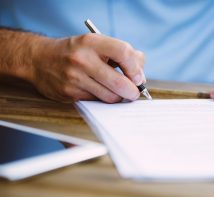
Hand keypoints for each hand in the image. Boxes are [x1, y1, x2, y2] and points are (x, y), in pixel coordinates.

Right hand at [30, 33, 144, 102]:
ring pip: (110, 97)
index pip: (124, 52)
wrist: (39, 60)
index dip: (136, 68)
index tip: (138, 77)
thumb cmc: (76, 52)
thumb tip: (140, 75)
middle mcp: (82, 60)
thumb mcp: (96, 44)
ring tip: (118, 93)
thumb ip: (122, 54)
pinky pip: (97, 102)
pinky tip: (101, 92)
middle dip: (132, 91)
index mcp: (92, 42)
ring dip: (119, 98)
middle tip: (134, 92)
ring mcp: (74, 78)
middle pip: (119, 82)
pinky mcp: (70, 94)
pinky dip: (104, 100)